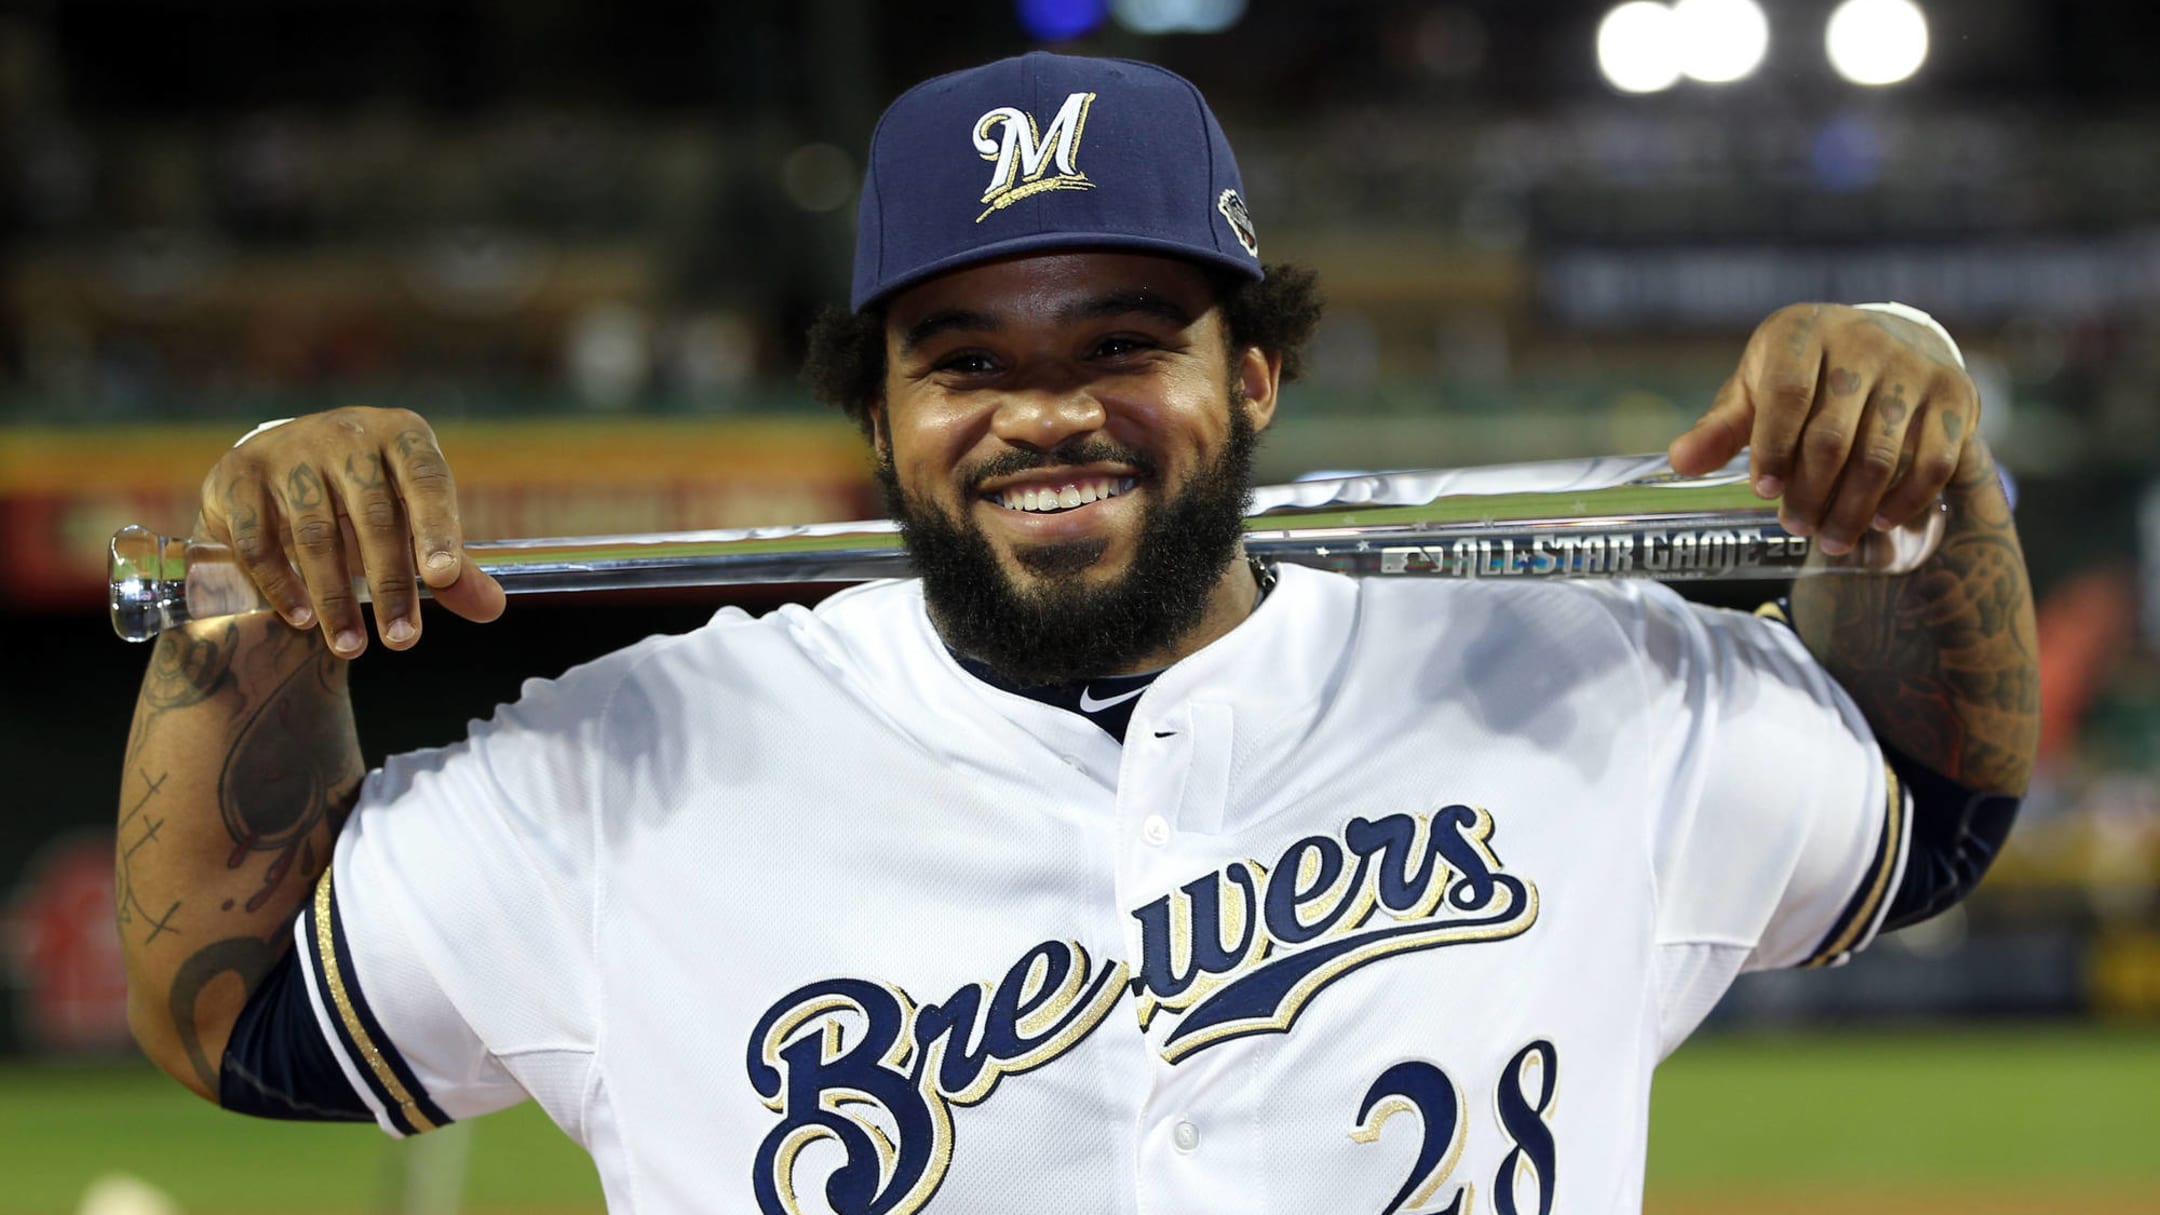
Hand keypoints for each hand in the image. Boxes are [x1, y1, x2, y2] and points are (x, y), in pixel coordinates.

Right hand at [196, 407, 505, 655]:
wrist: (282, 460)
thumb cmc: (368, 496)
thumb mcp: (413, 517)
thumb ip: (451, 565)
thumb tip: (492, 609)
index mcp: (402, 435)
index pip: (427, 481)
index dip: (437, 529)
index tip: (442, 579)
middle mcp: (347, 434)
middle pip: (374, 517)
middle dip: (390, 585)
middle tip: (402, 641)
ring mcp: (290, 451)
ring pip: (316, 535)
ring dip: (335, 597)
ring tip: (352, 647)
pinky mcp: (241, 475)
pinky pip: (257, 539)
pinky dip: (280, 584)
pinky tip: (302, 619)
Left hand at [1667, 303, 1977, 555]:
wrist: (1889, 340)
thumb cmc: (1803, 374)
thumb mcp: (1756, 388)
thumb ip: (1721, 427)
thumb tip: (1680, 463)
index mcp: (1803, 334)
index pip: (1788, 394)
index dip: (1774, 449)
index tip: (1764, 492)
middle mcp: (1863, 342)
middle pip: (1833, 435)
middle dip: (1810, 491)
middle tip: (1795, 526)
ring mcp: (1914, 367)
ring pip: (1880, 454)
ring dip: (1852, 507)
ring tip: (1830, 538)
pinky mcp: (1955, 393)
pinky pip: (1934, 460)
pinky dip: (1905, 500)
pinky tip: (1878, 522)